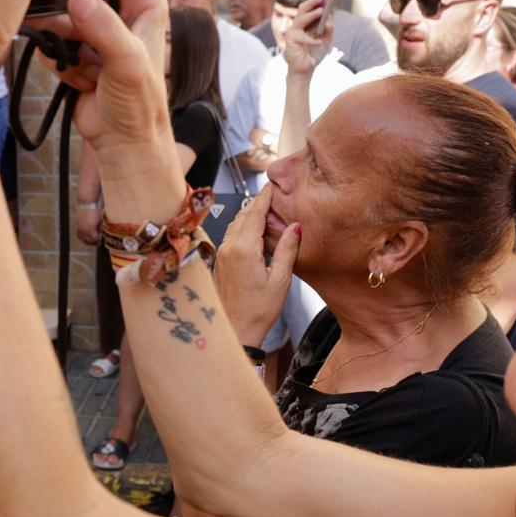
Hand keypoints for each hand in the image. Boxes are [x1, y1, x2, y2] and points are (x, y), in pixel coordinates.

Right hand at [46, 0, 170, 166]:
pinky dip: (57, 56)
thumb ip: (104, 28)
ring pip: (64, 12)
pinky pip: (53, 40)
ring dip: (62, 34)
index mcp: (145, 2)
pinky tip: (73, 74)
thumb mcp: (128, 62)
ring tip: (72, 54)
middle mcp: (120, 11)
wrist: (123, 144)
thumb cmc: (140, 105)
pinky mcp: (75, 51)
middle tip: (62, 8)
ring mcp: (95, 31)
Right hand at [74, 205, 102, 245]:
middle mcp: (84, 231)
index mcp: (91, 230)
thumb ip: (100, 229)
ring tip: (92, 239)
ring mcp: (80, 229)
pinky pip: (79, 236)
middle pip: (89, 241)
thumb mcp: (100, 221)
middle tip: (97, 240)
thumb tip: (100, 234)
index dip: (99, 239)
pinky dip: (82, 237)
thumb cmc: (95, 212)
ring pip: (83, 240)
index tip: (101, 237)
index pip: (95, 239)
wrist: (86, 206)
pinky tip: (86, 236)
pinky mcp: (77, 227)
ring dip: (88, 241)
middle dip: (94, 241)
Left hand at [214, 185, 300, 346]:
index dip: (264, 198)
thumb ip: (287, 249)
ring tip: (264, 210)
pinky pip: (231, 236)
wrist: (235, 330)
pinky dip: (242, 227)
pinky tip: (252, 232)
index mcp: (244, 249)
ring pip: (235, 225)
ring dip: (248, 215)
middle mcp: (229, 248)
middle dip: (257, 203)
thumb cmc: (258, 311)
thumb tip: (295, 226)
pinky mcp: (220, 262)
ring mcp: (222, 255)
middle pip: (243, 216)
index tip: (271, 186)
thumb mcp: (281, 280)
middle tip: (270, 194)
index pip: (254, 213)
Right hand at [283, 0, 333, 76]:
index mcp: (304, 24)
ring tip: (321, 11)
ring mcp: (292, 33)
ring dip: (311, 15)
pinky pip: (303, 38)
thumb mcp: (325, 41)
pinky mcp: (291, 41)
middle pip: (302, 9)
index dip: (315, 3)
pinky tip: (319, 42)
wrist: (305, 69)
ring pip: (301, 19)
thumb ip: (328, 31)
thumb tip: (329, 22)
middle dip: (311, 3)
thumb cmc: (313, 54)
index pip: (307, 9)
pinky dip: (312, 40)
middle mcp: (297, 26)